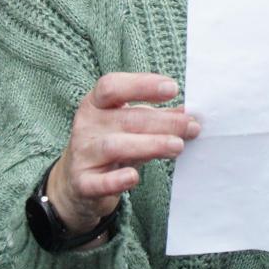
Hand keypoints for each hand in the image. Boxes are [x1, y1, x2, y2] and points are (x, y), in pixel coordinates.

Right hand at [46, 73, 199, 233]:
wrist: (77, 182)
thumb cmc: (110, 144)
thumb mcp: (129, 125)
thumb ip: (156, 117)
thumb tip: (191, 113)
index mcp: (96, 104)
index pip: (113, 86)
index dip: (142, 85)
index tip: (173, 88)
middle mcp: (86, 125)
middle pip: (125, 118)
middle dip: (161, 121)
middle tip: (190, 126)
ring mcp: (83, 154)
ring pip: (114, 146)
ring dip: (149, 145)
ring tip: (177, 146)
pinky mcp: (82, 183)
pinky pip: (99, 182)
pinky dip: (116, 180)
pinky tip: (133, 177)